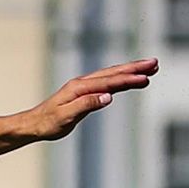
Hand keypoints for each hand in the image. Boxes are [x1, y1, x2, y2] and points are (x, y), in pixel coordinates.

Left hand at [26, 58, 156, 140]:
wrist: (33, 124)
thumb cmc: (47, 123)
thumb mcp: (65, 117)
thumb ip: (86, 105)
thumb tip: (107, 97)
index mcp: (79, 88)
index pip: (108, 82)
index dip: (128, 79)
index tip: (146, 78)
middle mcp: (82, 83)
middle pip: (113, 73)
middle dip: (135, 68)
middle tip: (155, 63)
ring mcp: (83, 86)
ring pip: (111, 75)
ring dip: (131, 70)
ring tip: (151, 67)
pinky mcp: (84, 92)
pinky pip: (107, 82)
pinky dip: (120, 79)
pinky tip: (131, 79)